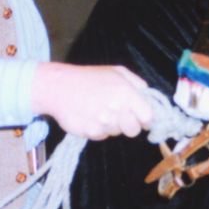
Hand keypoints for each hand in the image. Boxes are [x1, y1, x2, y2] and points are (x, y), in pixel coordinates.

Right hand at [31, 62, 152, 140]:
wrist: (58, 87)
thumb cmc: (88, 77)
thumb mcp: (117, 71)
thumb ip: (137, 83)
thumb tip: (149, 98)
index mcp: (126, 93)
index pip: (148, 117)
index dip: (146, 119)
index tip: (141, 118)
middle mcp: (117, 109)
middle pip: (134, 130)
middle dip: (129, 124)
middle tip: (118, 114)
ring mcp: (103, 123)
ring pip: (117, 133)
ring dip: (111, 125)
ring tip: (99, 110)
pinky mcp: (91, 132)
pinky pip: (101, 136)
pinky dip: (98, 129)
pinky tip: (90, 116)